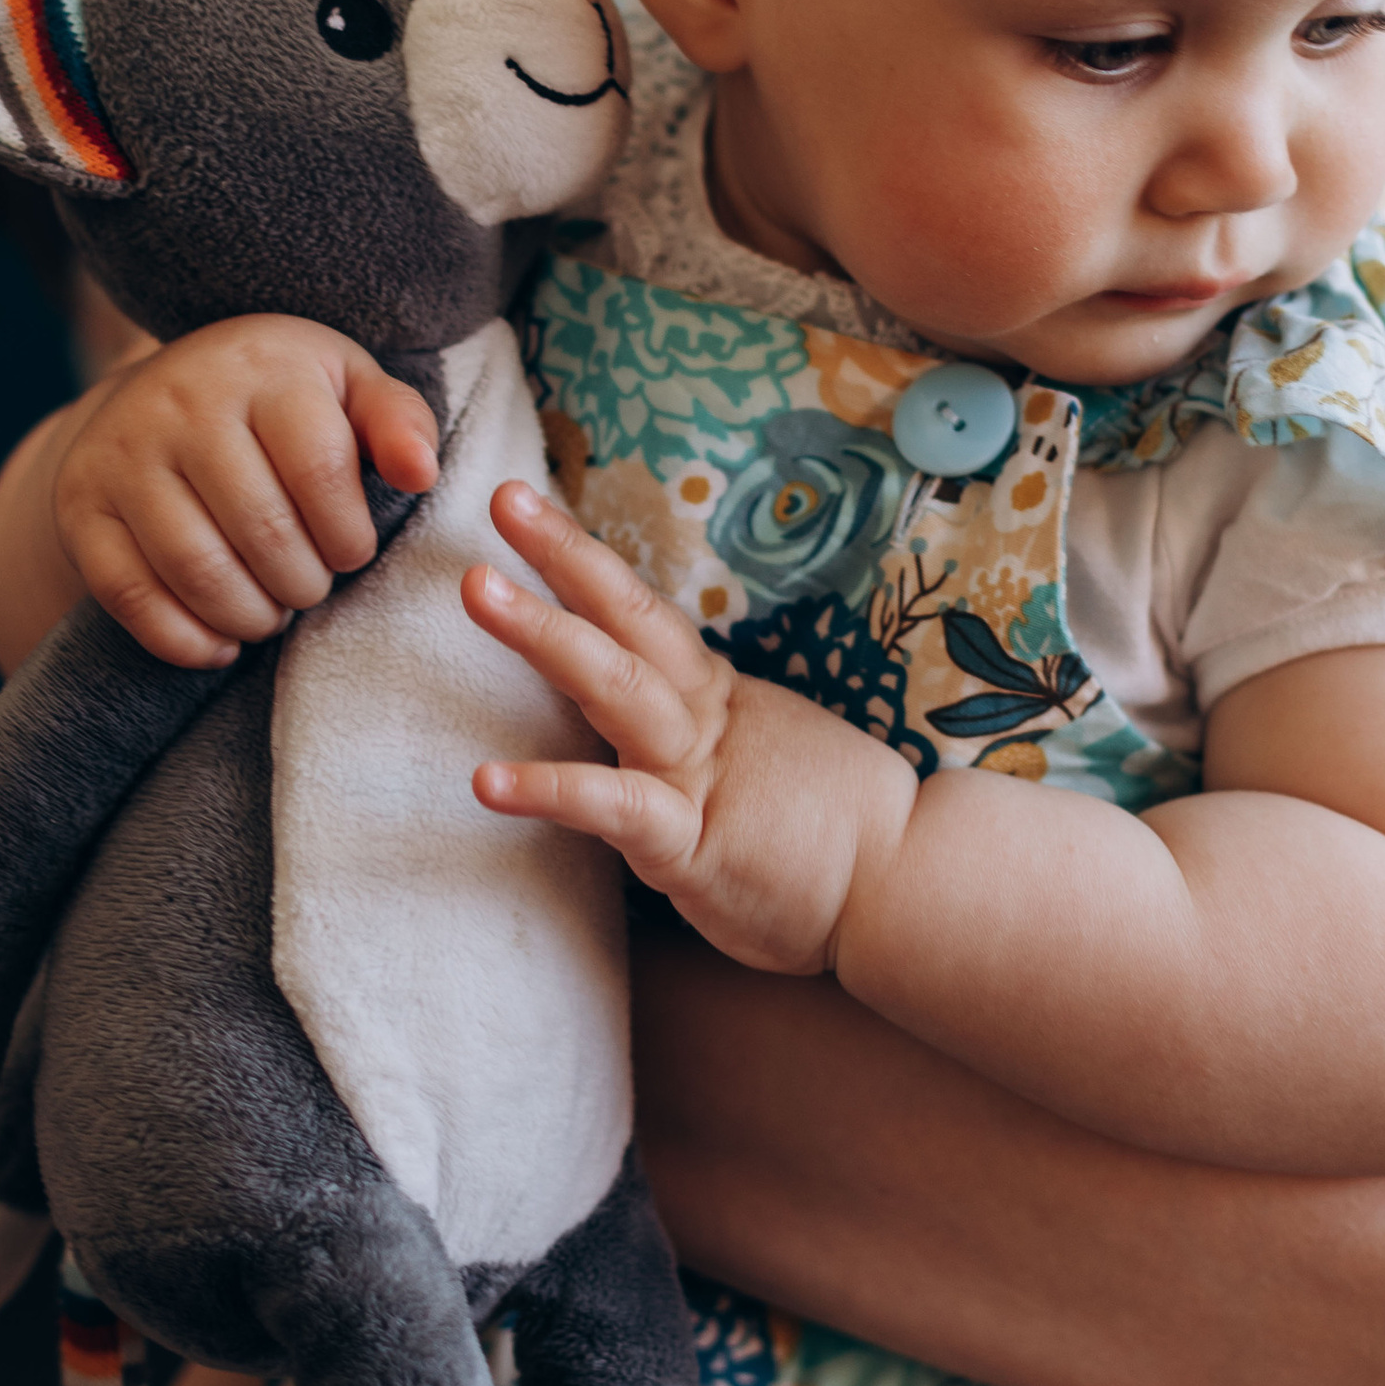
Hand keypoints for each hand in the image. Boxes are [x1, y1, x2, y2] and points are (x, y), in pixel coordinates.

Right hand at [55, 316, 439, 666]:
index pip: (320, 468)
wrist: (153, 393)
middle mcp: (181, 401)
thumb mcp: (346, 387)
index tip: (352, 549)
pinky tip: (222, 641)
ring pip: (197, 570)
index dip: (349, 534)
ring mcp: (122, 453)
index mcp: (260, 367)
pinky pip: (131, 595)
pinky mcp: (82, 505)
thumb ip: (397, 422)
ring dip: (251, 616)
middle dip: (304, 584)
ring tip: (272, 613)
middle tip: (311, 588)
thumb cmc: (277, 400)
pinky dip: (185, 640)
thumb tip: (420, 472)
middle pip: (261, 529)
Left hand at [464, 479, 915, 977]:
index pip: (640, 612)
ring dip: (544, 634)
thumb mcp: (766, 754)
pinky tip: (486, 781)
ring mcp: (694, 774)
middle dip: (562, 555)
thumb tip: (666, 703)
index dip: (582, 557)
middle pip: (626, 619)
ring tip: (477, 591)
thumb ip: (710, 727)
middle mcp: (700, 718)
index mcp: (714, 696)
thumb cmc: (833, 829)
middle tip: (501, 499)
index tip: (523, 506)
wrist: (907, 886)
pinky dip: (551, 789)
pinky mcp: (688, 844)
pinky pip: (613, 807)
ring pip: (615, 686)